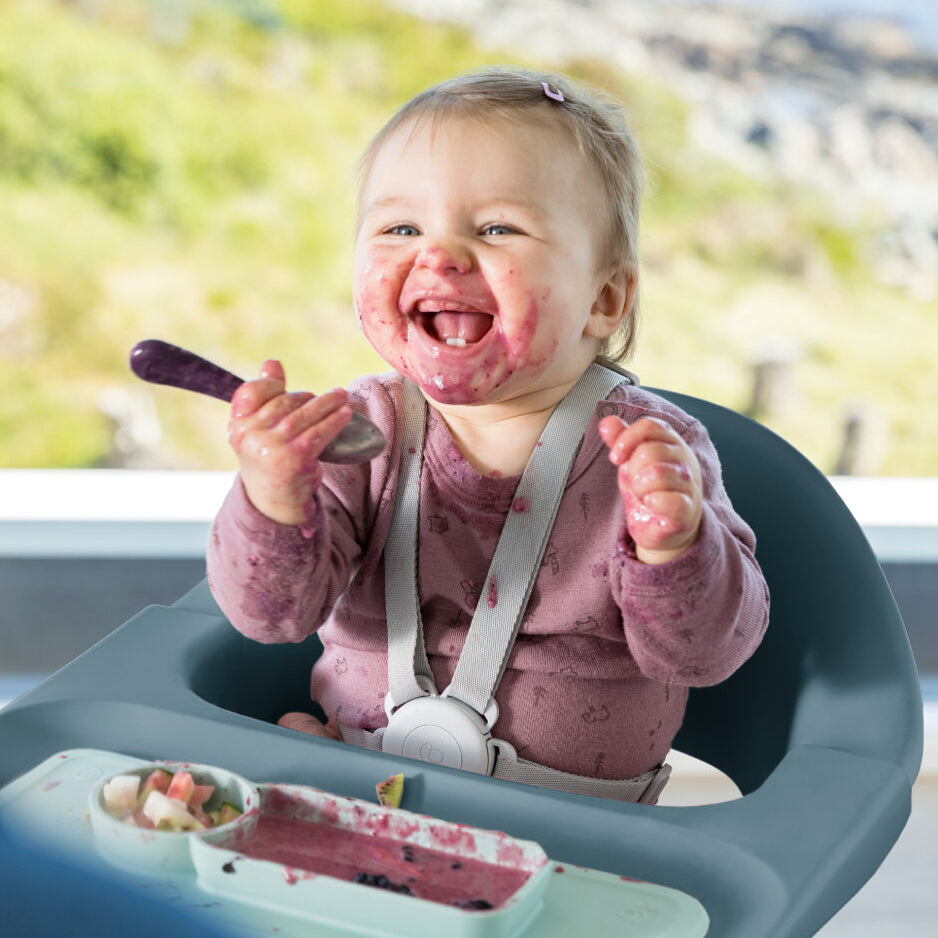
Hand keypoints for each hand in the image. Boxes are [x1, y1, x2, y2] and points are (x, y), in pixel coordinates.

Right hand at [228, 360, 352, 525]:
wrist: (274, 501)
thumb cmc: (270, 458)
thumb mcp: (261, 429)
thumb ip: (266, 396)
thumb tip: (272, 362)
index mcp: (237, 425)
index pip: (249, 391)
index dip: (270, 385)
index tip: (284, 387)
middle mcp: (249, 436)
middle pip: (284, 402)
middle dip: (307, 397)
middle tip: (327, 396)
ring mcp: (270, 448)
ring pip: (303, 415)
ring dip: (327, 404)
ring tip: (342, 397)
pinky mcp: (293, 459)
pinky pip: (318, 433)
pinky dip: (334, 422)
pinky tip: (345, 415)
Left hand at [598, 415, 702, 563]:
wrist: (663, 528)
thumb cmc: (650, 490)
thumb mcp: (631, 462)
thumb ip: (621, 440)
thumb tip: (606, 421)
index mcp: (672, 443)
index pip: (650, 425)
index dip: (627, 439)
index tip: (615, 458)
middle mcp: (685, 459)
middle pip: (649, 450)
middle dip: (632, 470)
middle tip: (635, 483)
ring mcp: (689, 485)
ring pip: (657, 473)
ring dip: (640, 488)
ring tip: (644, 495)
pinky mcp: (688, 510)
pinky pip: (668, 500)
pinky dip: (653, 503)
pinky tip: (651, 505)